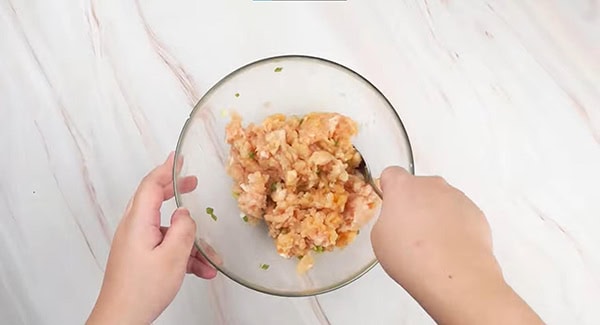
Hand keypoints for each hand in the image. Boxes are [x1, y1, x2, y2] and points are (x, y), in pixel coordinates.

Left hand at [87, 153, 215, 324]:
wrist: (121, 318)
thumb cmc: (142, 290)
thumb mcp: (173, 256)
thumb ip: (184, 229)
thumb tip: (186, 214)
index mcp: (138, 222)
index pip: (151, 185)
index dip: (166, 169)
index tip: (179, 157)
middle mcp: (134, 228)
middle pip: (156, 200)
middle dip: (177, 191)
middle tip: (193, 183)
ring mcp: (136, 243)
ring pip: (167, 230)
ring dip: (190, 241)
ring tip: (209, 259)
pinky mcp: (139, 256)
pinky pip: (165, 246)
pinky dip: (183, 255)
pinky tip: (201, 271)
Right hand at [371, 167, 542, 324]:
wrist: (454, 275)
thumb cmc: (411, 256)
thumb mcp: (380, 238)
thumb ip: (387, 219)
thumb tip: (398, 222)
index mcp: (403, 187)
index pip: (391, 174)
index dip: (389, 190)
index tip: (391, 205)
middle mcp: (431, 186)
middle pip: (419, 187)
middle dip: (414, 204)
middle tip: (410, 233)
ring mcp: (456, 197)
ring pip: (441, 201)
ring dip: (435, 216)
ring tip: (432, 247)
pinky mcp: (475, 213)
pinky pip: (460, 215)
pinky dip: (455, 227)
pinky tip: (450, 249)